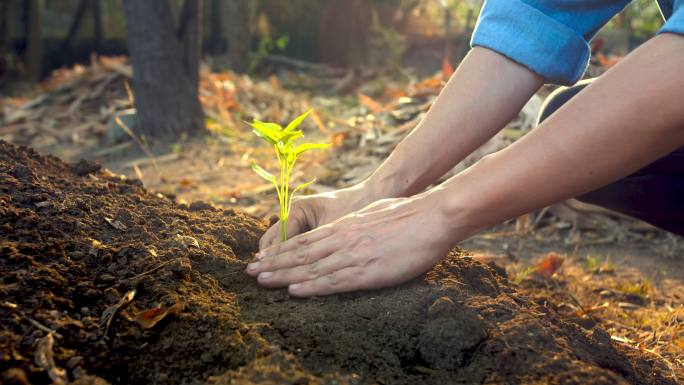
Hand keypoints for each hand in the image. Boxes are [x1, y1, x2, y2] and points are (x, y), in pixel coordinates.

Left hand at [246, 192, 457, 296]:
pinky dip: (311, 287)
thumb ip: (358, 223)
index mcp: (346, 227)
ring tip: (261, 281)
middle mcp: (344, 239)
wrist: (433, 215)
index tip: (264, 257)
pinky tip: (294, 290)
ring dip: (284, 275)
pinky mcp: (369, 271)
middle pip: (301, 253)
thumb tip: (350, 228)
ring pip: (311, 267)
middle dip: (274, 263)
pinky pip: (334, 281)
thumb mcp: (376, 212)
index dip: (282, 250)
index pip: (306, 240)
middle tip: (250, 272)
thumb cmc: (409, 212)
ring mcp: (355, 255)